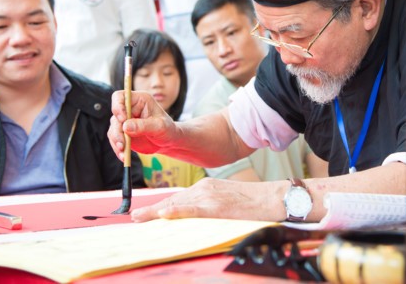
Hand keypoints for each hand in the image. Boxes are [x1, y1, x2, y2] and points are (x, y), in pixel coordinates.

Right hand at [107, 90, 175, 160]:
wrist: (168, 141)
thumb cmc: (167, 129)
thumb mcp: (160, 126)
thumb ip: (144, 125)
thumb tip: (126, 127)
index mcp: (139, 100)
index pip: (120, 97)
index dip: (117, 106)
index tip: (123, 119)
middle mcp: (129, 109)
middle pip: (114, 116)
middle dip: (117, 131)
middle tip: (123, 144)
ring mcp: (124, 122)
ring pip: (113, 130)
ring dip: (116, 142)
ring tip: (124, 153)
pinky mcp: (123, 133)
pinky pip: (115, 140)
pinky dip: (118, 149)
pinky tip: (124, 157)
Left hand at [131, 178, 284, 221]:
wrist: (272, 198)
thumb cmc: (252, 203)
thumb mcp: (226, 201)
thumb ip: (209, 206)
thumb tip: (192, 218)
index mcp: (206, 188)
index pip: (178, 199)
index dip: (160, 207)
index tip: (145, 214)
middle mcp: (204, 190)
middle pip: (173, 201)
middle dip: (152, 210)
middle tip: (133, 217)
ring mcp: (210, 197)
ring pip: (178, 205)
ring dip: (156, 212)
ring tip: (139, 218)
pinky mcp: (217, 207)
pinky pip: (193, 210)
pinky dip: (177, 212)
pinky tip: (163, 215)